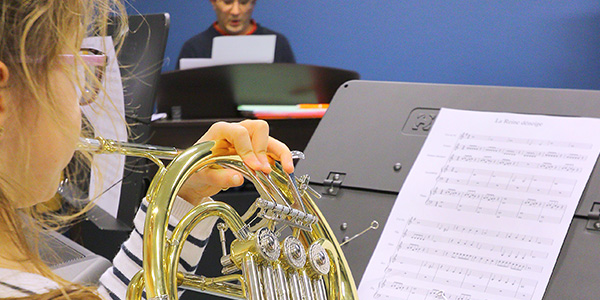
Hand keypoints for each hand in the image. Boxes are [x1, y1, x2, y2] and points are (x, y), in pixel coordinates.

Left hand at [177, 120, 293, 205]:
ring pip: (270, 139)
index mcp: (220, 132)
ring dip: (281, 153)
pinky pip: (272, 152)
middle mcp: (236, 133)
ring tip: (287, 168)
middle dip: (263, 149)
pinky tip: (285, 170)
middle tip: (262, 169)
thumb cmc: (194, 170)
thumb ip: (218, 177)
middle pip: (259, 129)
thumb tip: (237, 178)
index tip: (253, 165)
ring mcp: (248, 142)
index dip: (248, 148)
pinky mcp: (255, 154)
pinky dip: (281, 160)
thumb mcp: (201, 175)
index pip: (239, 132)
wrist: (195, 178)